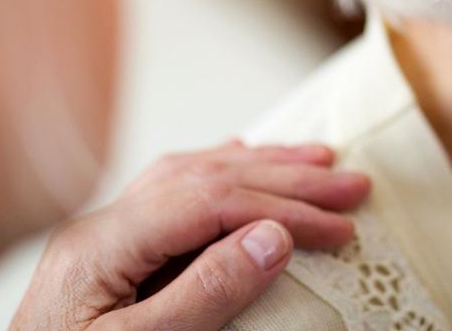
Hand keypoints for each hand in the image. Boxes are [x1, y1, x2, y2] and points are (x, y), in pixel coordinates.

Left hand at [11, 141, 370, 330]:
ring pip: (191, 173)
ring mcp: (104, 234)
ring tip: (317, 159)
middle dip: (287, 177)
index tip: (338, 226)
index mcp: (101, 246)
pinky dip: (220, 170)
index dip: (281, 207)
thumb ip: (205, 294)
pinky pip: (173, 189)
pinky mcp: (111, 250)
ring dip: (260, 163)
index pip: (210, 203)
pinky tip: (243, 158)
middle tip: (351, 182)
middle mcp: (102, 226)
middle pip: (207, 178)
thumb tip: (273, 236)